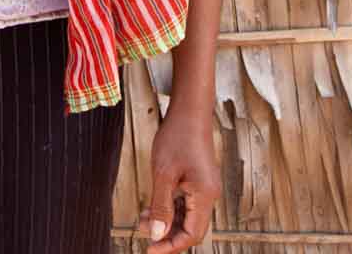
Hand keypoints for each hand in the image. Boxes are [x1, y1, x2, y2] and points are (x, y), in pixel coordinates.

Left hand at [141, 106, 221, 252]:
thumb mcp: (163, 174)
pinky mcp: (199, 181)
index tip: (150, 249)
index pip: (192, 234)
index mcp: (205, 195)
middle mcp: (209, 194)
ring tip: (142, 220)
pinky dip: (170, 208)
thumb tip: (157, 234)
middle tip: (143, 234)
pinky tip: (152, 207)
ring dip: (166, 221)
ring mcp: (205, 187)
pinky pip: (186, 203)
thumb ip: (161, 206)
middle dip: (167, 234)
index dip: (171, 245)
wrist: (189, 111)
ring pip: (187, 216)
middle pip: (191, 228)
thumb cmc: (177, 136)